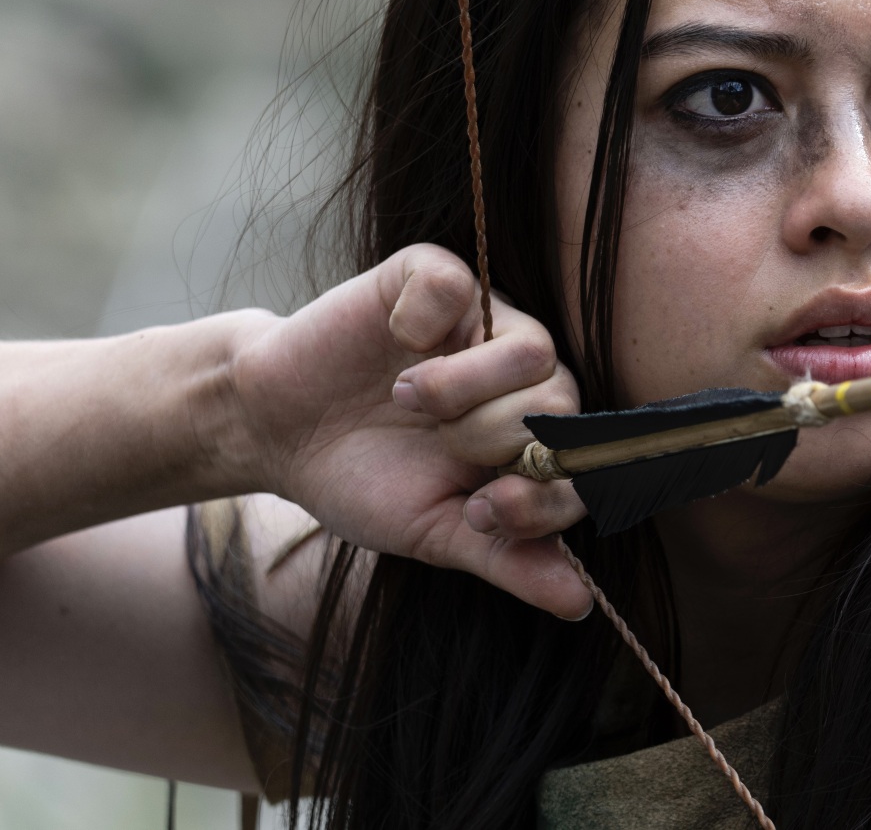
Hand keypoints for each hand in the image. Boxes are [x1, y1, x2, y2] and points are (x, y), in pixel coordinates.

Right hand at [226, 245, 589, 617]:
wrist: (275, 431)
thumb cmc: (364, 478)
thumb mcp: (434, 532)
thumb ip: (508, 559)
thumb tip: (579, 605)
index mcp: (533, 434)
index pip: (585, 459)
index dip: (545, 494)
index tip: (480, 512)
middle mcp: (523, 374)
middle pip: (562, 402)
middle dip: (493, 440)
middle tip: (437, 447)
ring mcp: (486, 319)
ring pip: (533, 349)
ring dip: (463, 387)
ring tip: (406, 401)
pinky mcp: (435, 276)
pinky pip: (462, 284)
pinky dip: (422, 322)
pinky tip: (394, 342)